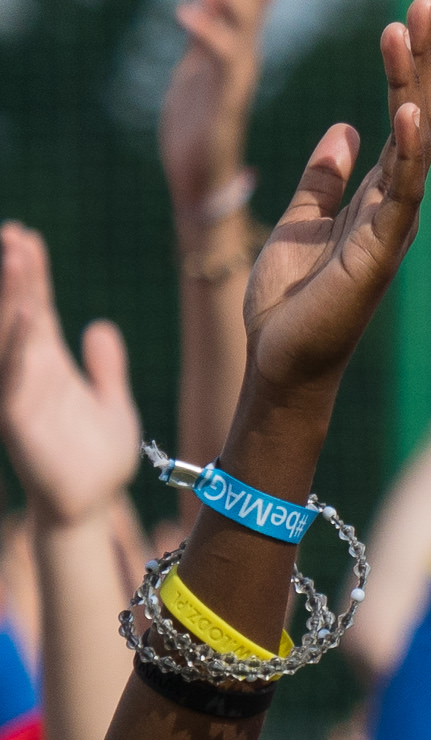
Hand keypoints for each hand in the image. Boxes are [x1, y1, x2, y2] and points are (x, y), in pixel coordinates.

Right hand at [0, 228, 139, 526]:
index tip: (26, 236)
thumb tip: (100, 327)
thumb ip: (106, 366)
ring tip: (15, 257)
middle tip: (14, 233)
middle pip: (18, 313)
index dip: (30, 274)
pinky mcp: (19, 421)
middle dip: (14, 274)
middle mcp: (28, 373)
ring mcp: (20, 394)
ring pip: (9, 337)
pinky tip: (26, 316)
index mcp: (47, 365)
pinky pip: (14, 379)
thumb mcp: (111, 402)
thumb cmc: (96, 458)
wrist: (91, 505)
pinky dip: (18, 348)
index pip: (35, 308)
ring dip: (10, 297)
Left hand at [158, 0, 276, 222]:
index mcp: (239, 55)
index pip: (254, 2)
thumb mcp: (197, 72)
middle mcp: (245, 62)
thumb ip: (205, 35)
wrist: (203, 185)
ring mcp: (235, 81)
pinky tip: (184, 10)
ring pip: (237, 25)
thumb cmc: (197, 133)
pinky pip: (219, 60)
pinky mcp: (221, 102)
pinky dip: (206, 33)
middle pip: (246, 3)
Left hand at [243, 0, 430, 409]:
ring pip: (417, 142)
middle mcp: (395, 203)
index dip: (405, 67)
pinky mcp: (378, 250)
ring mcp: (393, 225)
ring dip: (414, 83)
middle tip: (425, 1)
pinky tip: (410, 111)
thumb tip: (342, 129)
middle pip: (420, 116)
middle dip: (421, 59)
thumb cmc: (289, 302)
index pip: (399, 117)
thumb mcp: (298, 222)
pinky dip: (409, 152)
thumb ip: (323, 178)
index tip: (409, 16)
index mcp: (376, 194)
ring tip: (410, 29)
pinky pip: (401, 194)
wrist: (282, 361)